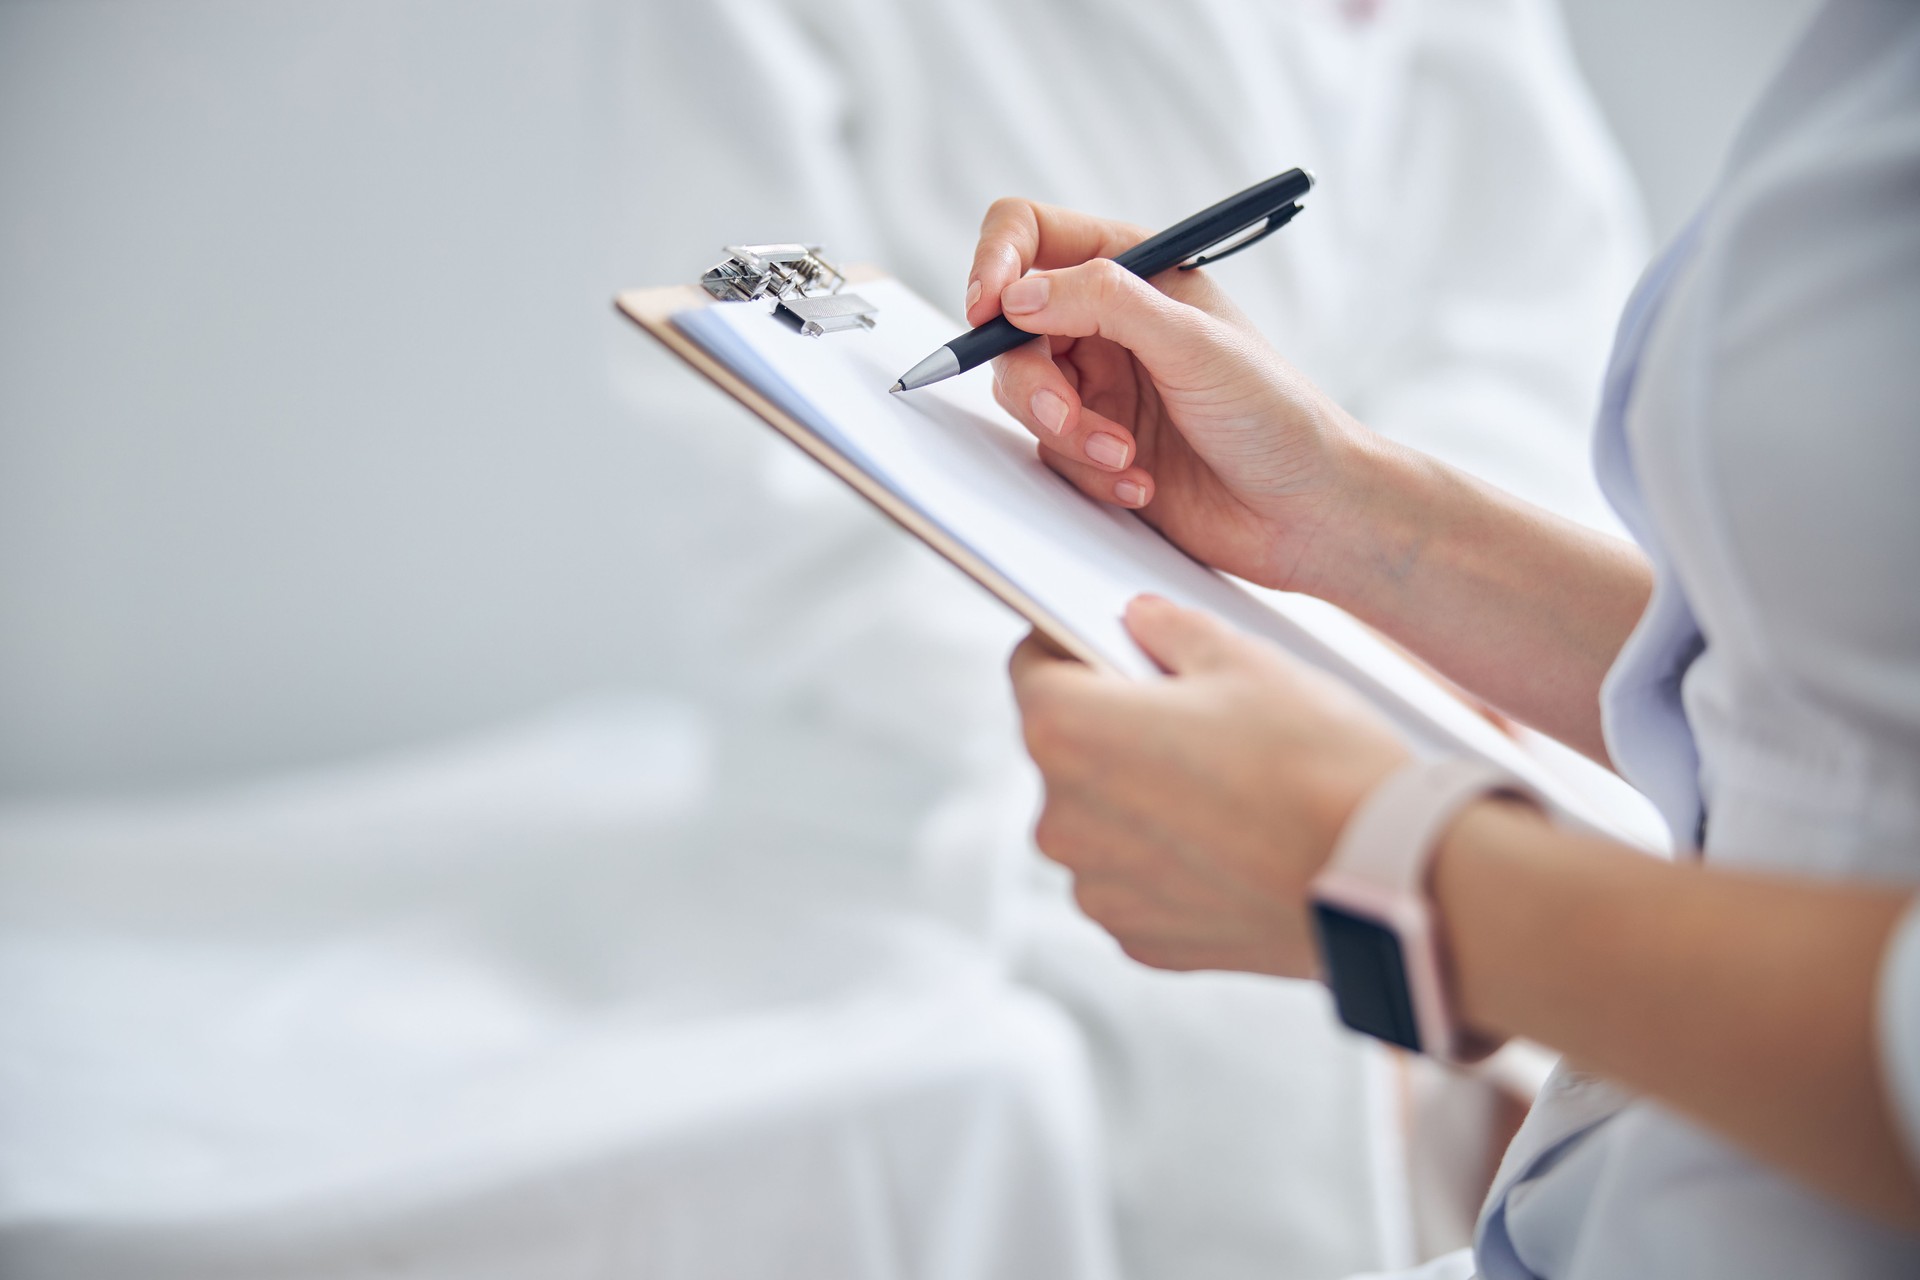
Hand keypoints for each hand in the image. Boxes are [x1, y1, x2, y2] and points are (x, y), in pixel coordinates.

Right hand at [968, 198, 1361, 590]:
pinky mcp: (1094, 446)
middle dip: (1032, 379)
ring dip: (1067, 433)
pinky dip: (1088, 472)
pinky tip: (1142, 483)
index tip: (987, 312)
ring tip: (1125, 457)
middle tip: (1064, 416)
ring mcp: (1098, 385)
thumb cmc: (1274, 415)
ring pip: (1022, 394)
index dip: (996, 264)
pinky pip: (1050, 452)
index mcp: (1136, 271)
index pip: (1031, 234)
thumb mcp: (1192, 343)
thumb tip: (1016, 294)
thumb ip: (1102, 303)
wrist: (1304, 512)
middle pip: (1011, 327)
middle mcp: (1108, 322)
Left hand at [1010, 596, 1408, 976]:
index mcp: (1065, 731)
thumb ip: (1171, 630)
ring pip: (1101, 820)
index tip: (1110, 647)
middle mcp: (1060, 817)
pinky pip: (1136, 880)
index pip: (1034, 667)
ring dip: (1139, 799)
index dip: (1072, 647)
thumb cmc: (1316, 759)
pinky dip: (1169, 860)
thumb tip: (1141, 620)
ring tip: (1223, 785)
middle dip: (1113, 727)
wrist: (1386, 877)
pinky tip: (1232, 842)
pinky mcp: (1140, 938)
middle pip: (1066, 749)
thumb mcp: (1246, 659)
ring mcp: (1097, 888)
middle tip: (1192, 716)